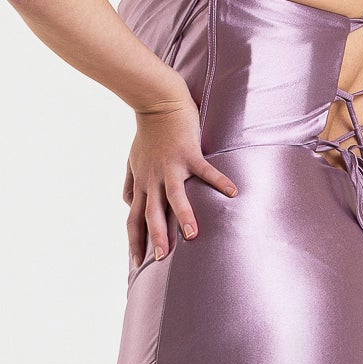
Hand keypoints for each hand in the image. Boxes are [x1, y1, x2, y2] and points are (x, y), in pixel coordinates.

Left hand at [123, 105, 239, 266]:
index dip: (135, 240)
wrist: (157, 102)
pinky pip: (205, 171)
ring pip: (175, 196)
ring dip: (183, 216)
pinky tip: (234, 193)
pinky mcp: (189, 154)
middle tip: (160, 259)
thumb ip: (130, 184)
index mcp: (142, 184)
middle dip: (156, 237)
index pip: (134, 218)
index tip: (136, 261)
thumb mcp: (133, 161)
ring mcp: (171, 167)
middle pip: (152, 213)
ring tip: (191, 235)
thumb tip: (128, 204)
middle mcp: (153, 179)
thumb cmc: (148, 133)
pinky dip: (219, 181)